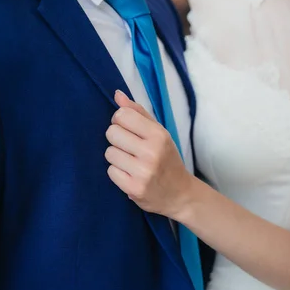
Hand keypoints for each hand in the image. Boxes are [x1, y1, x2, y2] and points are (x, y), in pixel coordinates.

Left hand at [105, 90, 193, 218]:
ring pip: (109, 153)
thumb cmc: (167, 159)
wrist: (181, 194)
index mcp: (159, 135)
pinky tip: (130, 174)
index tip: (128, 129)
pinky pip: (111, 172)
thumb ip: (138, 112)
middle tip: (129, 147)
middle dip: (117, 139)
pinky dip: (118, 173)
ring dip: (117, 157)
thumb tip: (117, 95)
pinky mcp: (134, 188)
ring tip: (131, 162)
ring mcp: (142, 172)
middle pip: (112, 133)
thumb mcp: (159, 132)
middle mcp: (151, 152)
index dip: (120, 121)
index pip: (122, 115)